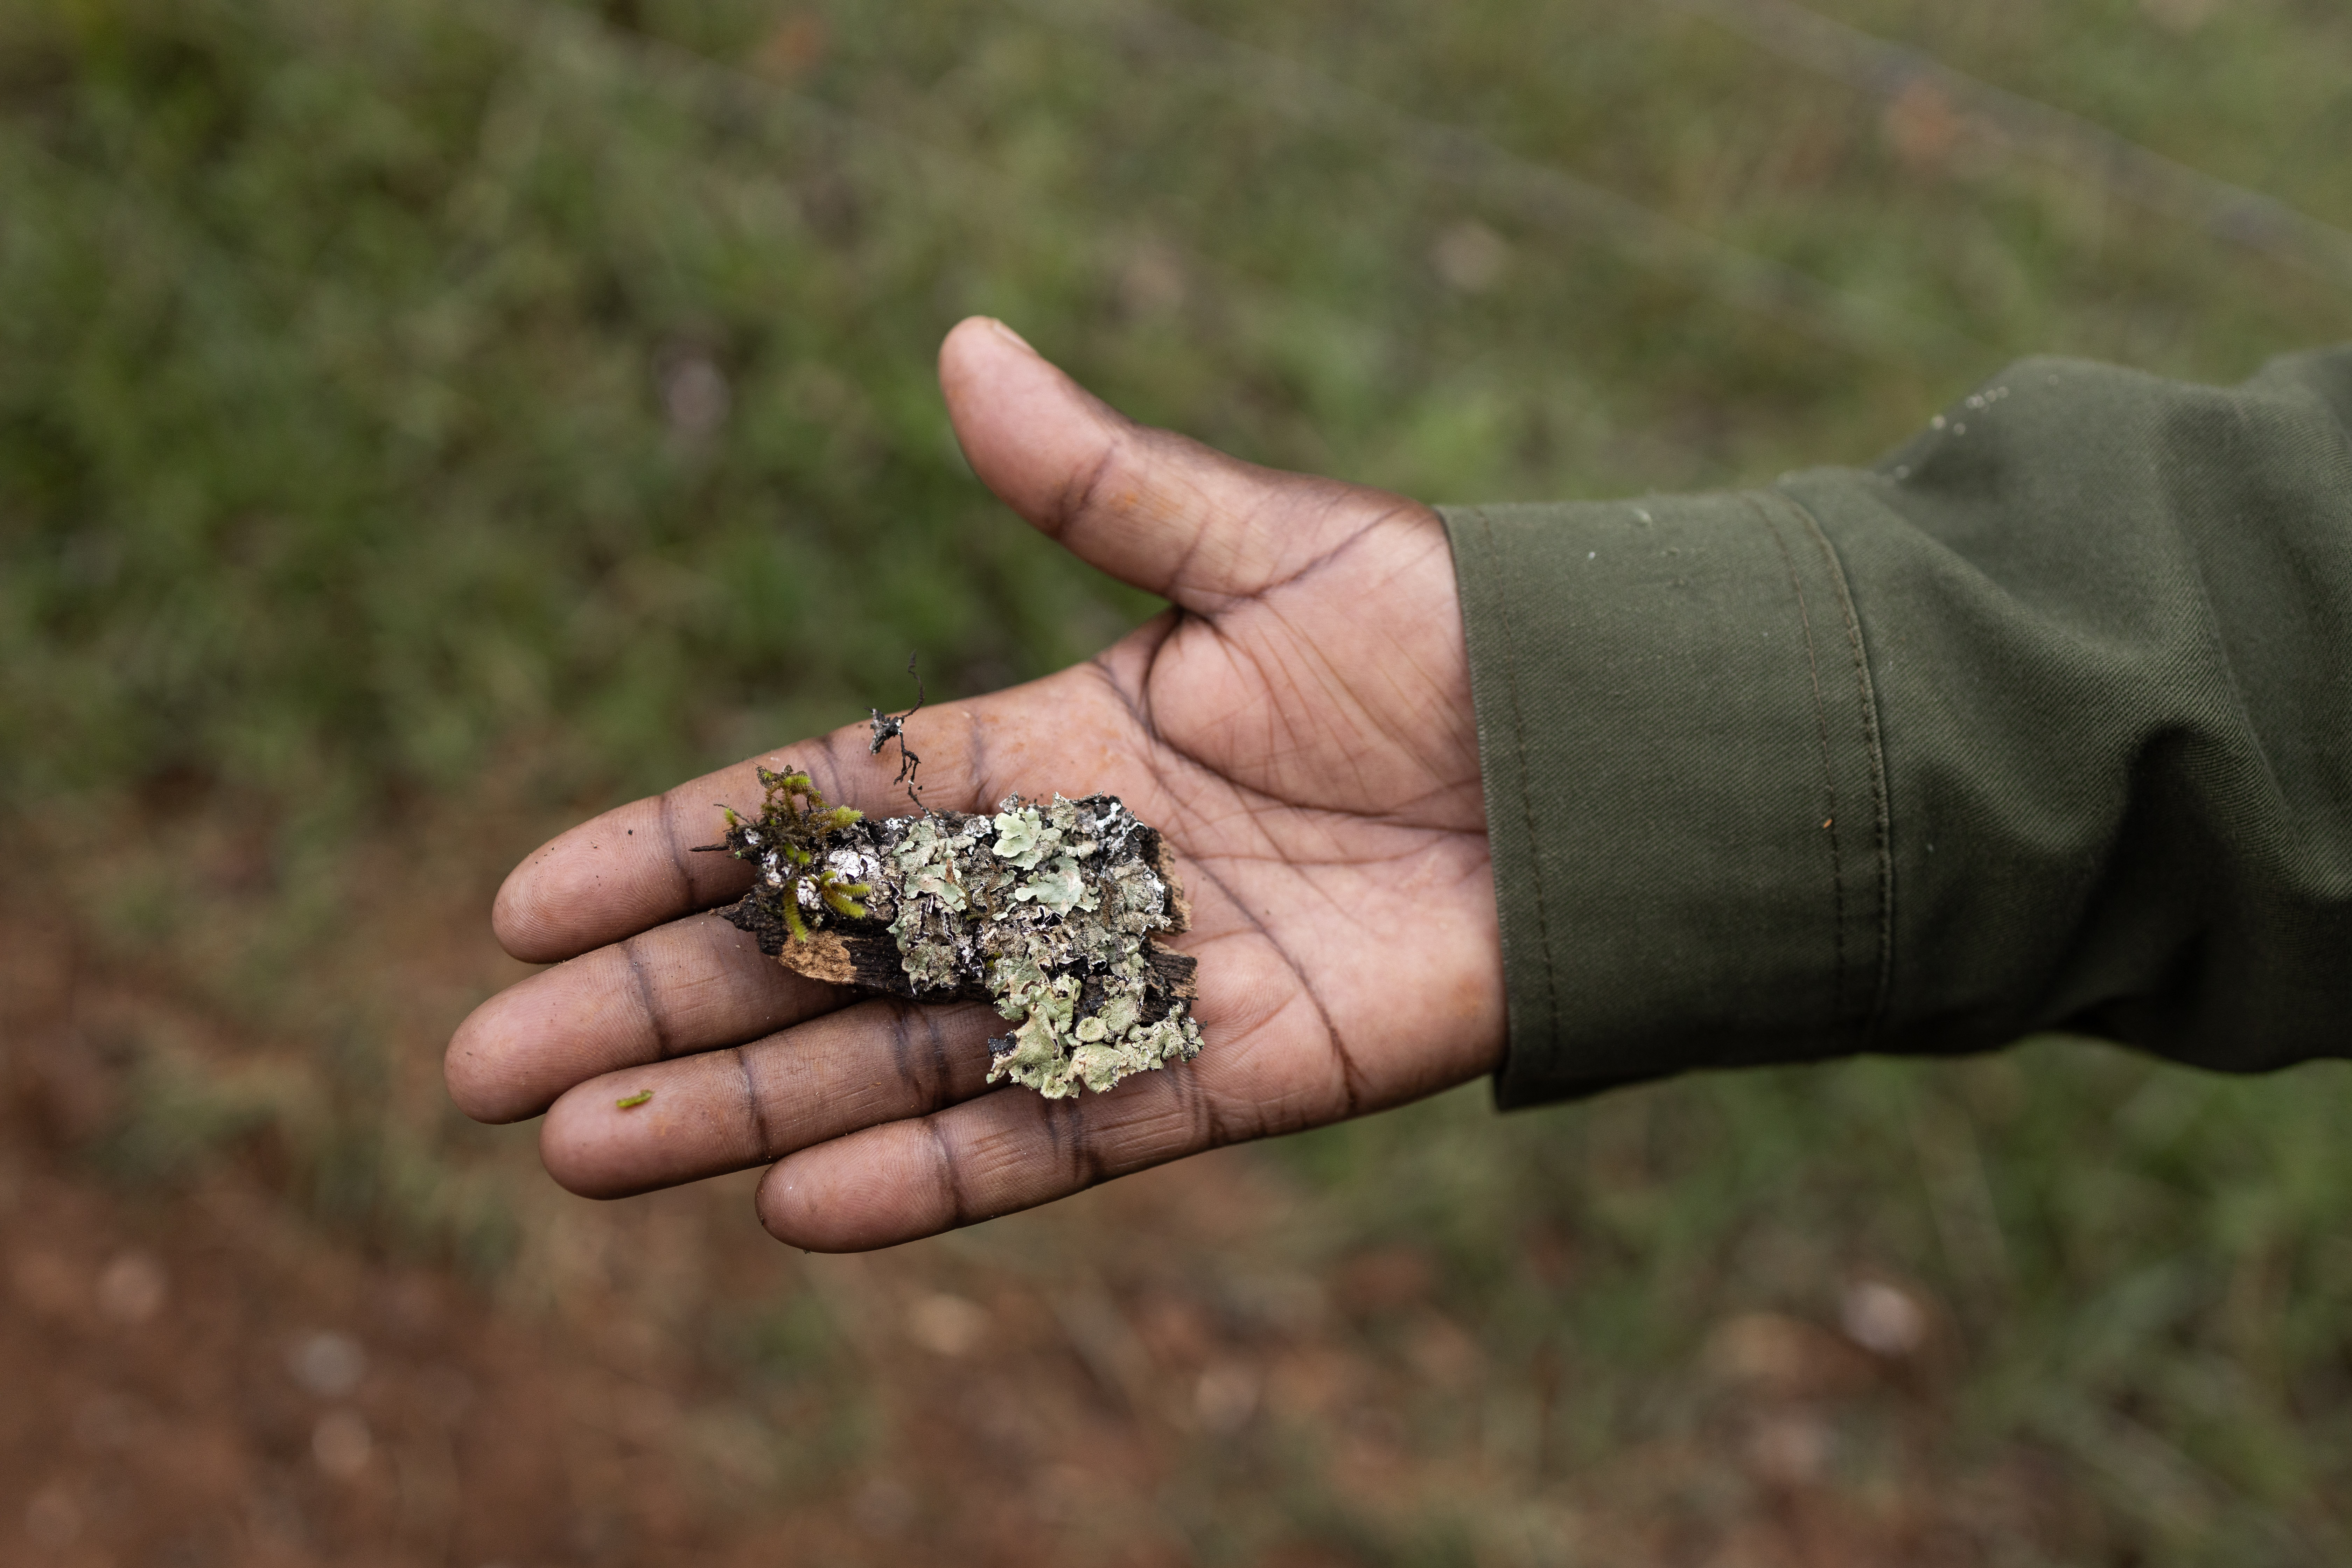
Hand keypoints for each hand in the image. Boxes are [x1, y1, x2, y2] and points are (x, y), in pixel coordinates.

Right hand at [445, 317, 1505, 1250]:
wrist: (1618, 764)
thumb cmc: (1458, 636)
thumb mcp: (1266, 546)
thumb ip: (1104, 485)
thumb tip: (963, 347)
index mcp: (1057, 745)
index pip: (823, 809)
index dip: (675, 850)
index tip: (529, 903)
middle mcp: (1070, 878)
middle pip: (825, 955)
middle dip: (664, 1008)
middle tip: (494, 1074)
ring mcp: (1137, 989)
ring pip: (906, 1061)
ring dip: (753, 1108)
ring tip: (593, 1151)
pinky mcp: (1227, 1080)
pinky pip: (1055, 1137)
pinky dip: (937, 1172)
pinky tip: (802, 1205)